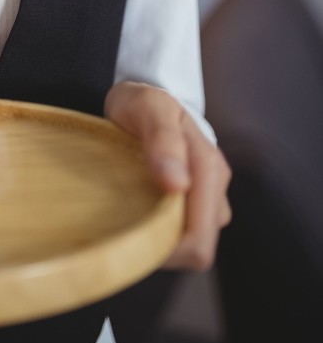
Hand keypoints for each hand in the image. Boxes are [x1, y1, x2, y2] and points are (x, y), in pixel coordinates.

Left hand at [104, 80, 230, 270]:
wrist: (148, 91)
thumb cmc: (144, 99)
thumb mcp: (147, 108)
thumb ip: (162, 141)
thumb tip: (178, 185)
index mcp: (208, 167)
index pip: (199, 240)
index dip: (168, 251)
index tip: (132, 235)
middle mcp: (215, 186)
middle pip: (199, 247)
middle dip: (165, 247)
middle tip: (127, 224)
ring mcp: (209, 194)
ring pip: (193, 240)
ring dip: (164, 237)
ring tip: (132, 210)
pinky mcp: (198, 197)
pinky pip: (186, 229)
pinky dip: (164, 228)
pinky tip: (141, 207)